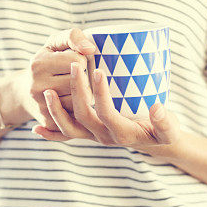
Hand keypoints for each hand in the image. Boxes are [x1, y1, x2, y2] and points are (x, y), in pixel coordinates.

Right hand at [8, 28, 95, 130]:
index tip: (73, 62)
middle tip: (74, 77)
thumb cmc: (47, 63)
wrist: (24, 92)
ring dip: (82, 95)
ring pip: (79, 101)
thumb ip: (73, 36)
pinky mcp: (49, 122)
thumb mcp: (55, 43)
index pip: (77, 61)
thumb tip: (90, 49)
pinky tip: (71, 103)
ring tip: (72, 89)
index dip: (81, 60)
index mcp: (38, 64)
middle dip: (83, 79)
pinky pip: (75, 116)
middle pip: (78, 83)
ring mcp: (41, 106)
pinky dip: (77, 109)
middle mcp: (36, 86)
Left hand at [33, 61, 181, 150]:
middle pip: (83, 117)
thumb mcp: (171, 129)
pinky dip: (50, 134)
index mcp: (122, 133)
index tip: (98, 70)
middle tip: (75, 65)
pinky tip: (36, 129)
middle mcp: (103, 137)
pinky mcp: (86, 134)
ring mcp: (93, 136)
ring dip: (56, 112)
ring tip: (47, 93)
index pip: (107, 114)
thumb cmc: (162, 130)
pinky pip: (65, 137)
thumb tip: (158, 108)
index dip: (100, 95)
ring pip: (69, 129)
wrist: (153, 141)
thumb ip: (166, 122)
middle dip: (77, 91)